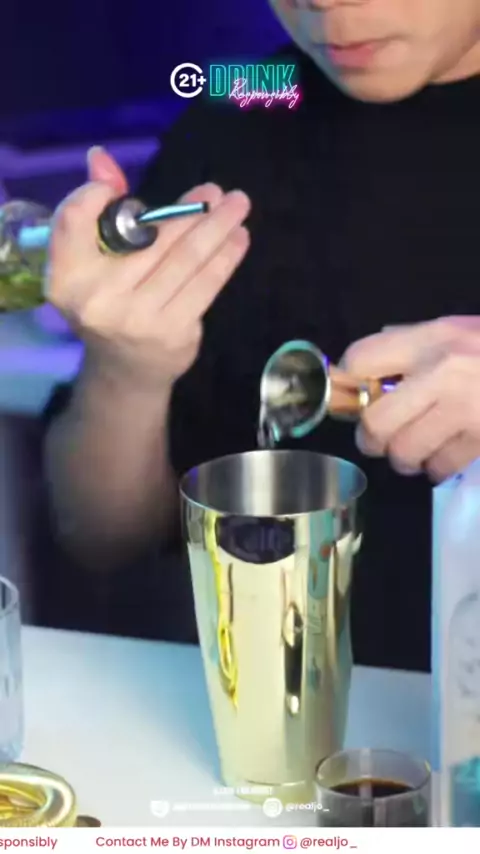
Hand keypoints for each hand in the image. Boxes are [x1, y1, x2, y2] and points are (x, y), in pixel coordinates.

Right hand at [48, 147, 250, 389]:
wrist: (124, 368)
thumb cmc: (109, 301)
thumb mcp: (92, 262)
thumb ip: (97, 211)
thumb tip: (101, 157)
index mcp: (66, 276)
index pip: (73, 220)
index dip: (94, 196)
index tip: (119, 188)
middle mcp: (97, 298)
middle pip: (150, 237)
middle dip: (191, 210)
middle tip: (218, 192)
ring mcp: (137, 317)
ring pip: (185, 258)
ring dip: (218, 227)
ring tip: (237, 206)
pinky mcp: (173, 331)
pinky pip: (205, 284)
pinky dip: (226, 257)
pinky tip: (238, 239)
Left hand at [341, 317, 479, 481]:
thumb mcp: (460, 328)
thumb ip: (413, 341)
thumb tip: (365, 364)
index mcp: (433, 338)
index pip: (362, 359)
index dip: (350, 380)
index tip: (355, 391)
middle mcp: (443, 373)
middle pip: (376, 421)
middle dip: (371, 436)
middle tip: (378, 437)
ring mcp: (465, 411)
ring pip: (405, 453)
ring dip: (405, 458)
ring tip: (415, 449)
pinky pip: (439, 468)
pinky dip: (437, 468)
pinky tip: (446, 455)